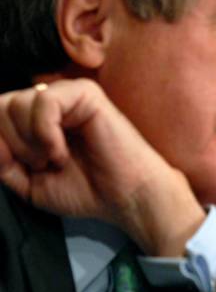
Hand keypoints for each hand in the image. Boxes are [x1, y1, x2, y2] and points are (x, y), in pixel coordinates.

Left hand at [0, 79, 204, 255]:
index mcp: (37, 119)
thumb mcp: (28, 183)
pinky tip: (61, 151)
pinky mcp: (86, 94)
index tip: (26, 168)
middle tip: (42, 165)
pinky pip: (44, 101)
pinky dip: (44, 131)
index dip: (1, 143)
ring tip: (55, 160)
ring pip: (18, 102)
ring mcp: (69, 94)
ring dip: (29, 141)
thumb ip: (0, 162)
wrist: (127, 197)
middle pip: (1, 106)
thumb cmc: (87, 190)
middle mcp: (51, 102)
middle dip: (13, 144)